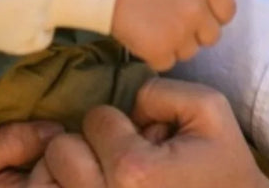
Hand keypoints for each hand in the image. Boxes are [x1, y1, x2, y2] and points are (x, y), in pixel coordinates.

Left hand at [36, 77, 268, 187]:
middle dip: (90, 147)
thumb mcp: (208, 109)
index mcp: (134, 171)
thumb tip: (126, 106)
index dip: (120, 121)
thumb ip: (160, 90)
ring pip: (46, 183)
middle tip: (120, 160)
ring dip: (71, 176)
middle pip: (61, 151)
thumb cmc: (222, 166)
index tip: (144, 140)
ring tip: (101, 180)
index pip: (96, 119)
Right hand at [110, 0, 235, 70]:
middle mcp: (198, 7)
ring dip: (174, 44)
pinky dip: (154, 55)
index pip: (227, 11)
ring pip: (189, 52)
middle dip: (194, 33)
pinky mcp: (160, 51)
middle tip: (170, 22)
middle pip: (211, 36)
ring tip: (151, 25)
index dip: (212, 15)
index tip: (197, 14)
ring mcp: (180, 31)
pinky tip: (141, 36)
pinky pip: (166, 62)